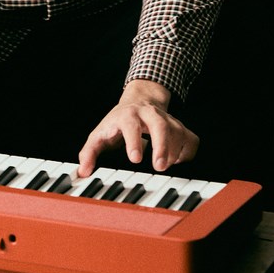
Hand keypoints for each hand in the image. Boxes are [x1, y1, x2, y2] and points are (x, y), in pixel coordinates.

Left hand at [76, 80, 197, 177]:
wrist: (139, 101)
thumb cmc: (118, 122)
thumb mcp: (100, 134)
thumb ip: (89, 152)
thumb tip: (83, 171)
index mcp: (128, 115)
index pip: (131, 125)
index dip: (134, 141)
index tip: (135, 158)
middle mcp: (149, 114)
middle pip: (161, 125)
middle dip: (162, 146)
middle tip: (159, 166)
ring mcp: (167, 119)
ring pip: (178, 132)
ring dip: (173, 153)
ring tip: (163, 165)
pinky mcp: (179, 127)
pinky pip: (190, 139)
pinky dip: (187, 152)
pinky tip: (176, 160)